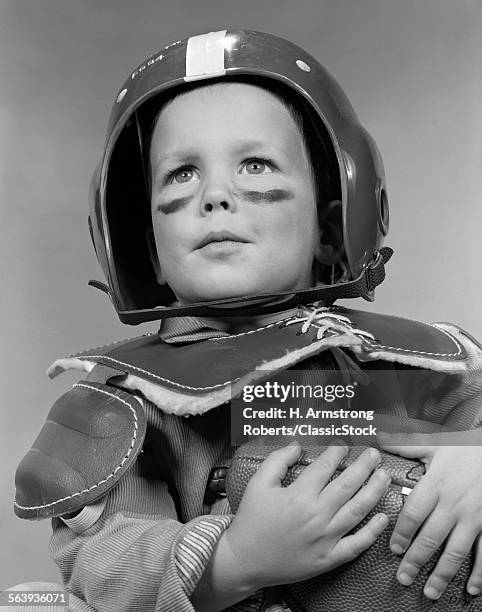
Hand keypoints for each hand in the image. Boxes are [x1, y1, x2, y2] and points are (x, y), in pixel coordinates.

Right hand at [224, 442, 389, 590]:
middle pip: (349, 484)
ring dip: (374, 490)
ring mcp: (325, 538)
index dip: (337, 452)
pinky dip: (373, 531)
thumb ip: (277, 460)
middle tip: (374, 454)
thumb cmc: (251, 520)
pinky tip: (383, 518)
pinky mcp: (329, 558)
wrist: (245, 560)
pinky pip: (357, 544)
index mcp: (299, 495)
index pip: (326, 466)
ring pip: (358, 510)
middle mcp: (316, 514)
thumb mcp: (258, 483)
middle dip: (365, 466)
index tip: (344, 445)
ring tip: (384, 476)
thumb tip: (297, 445)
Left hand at [378, 428, 481, 599]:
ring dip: (443, 574)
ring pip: (456, 551)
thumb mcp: (433, 444)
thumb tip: (379, 440)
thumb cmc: (462, 447)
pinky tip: (470, 589)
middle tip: (404, 577)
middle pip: (431, 538)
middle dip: (416, 560)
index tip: (393, 549)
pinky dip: (479, 573)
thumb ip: (405, 446)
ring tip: (430, 591)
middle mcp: (454, 504)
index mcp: (436, 484)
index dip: (402, 533)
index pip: (414, 513)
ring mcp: (473, 517)